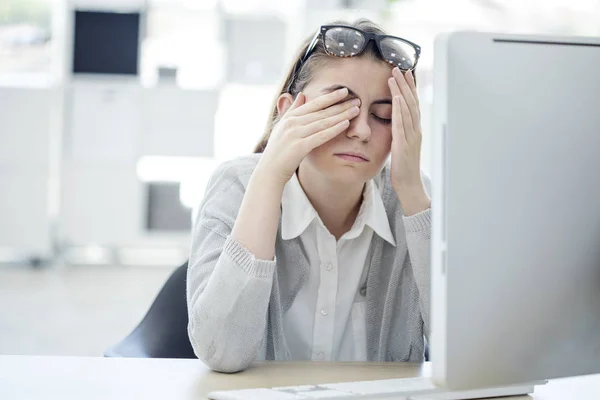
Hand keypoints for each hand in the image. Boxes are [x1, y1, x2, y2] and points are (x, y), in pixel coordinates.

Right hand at [257, 88, 360, 185]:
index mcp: (290, 117)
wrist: (269, 171)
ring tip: (356, 109)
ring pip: (323, 122)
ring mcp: (295, 134)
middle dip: (340, 104)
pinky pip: (321, 136)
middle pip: (321, 111)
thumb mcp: (283, 127)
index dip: (330, 97)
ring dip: (341, 115)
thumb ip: (292, 110)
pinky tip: (346, 124)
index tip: (344, 91)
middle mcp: (292, 123)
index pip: (314, 104)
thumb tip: (301, 94)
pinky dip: (334, 129)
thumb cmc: (278, 151)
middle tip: (357, 99)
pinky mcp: (299, 146)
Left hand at [388, 68, 430, 214]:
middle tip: (398, 67)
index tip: (405, 72)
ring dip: (401, 90)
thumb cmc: (404, 167)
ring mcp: (411, 135)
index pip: (413, 103)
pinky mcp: (403, 143)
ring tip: (394, 75)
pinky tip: (395, 97)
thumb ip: (400, 132)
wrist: (409, 185)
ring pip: (407, 108)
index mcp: (415, 129)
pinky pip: (401, 123)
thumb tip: (395, 121)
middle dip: (405, 83)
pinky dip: (399, 108)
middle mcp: (415, 129)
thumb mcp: (402, 145)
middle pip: (411, 101)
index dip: (410, 87)